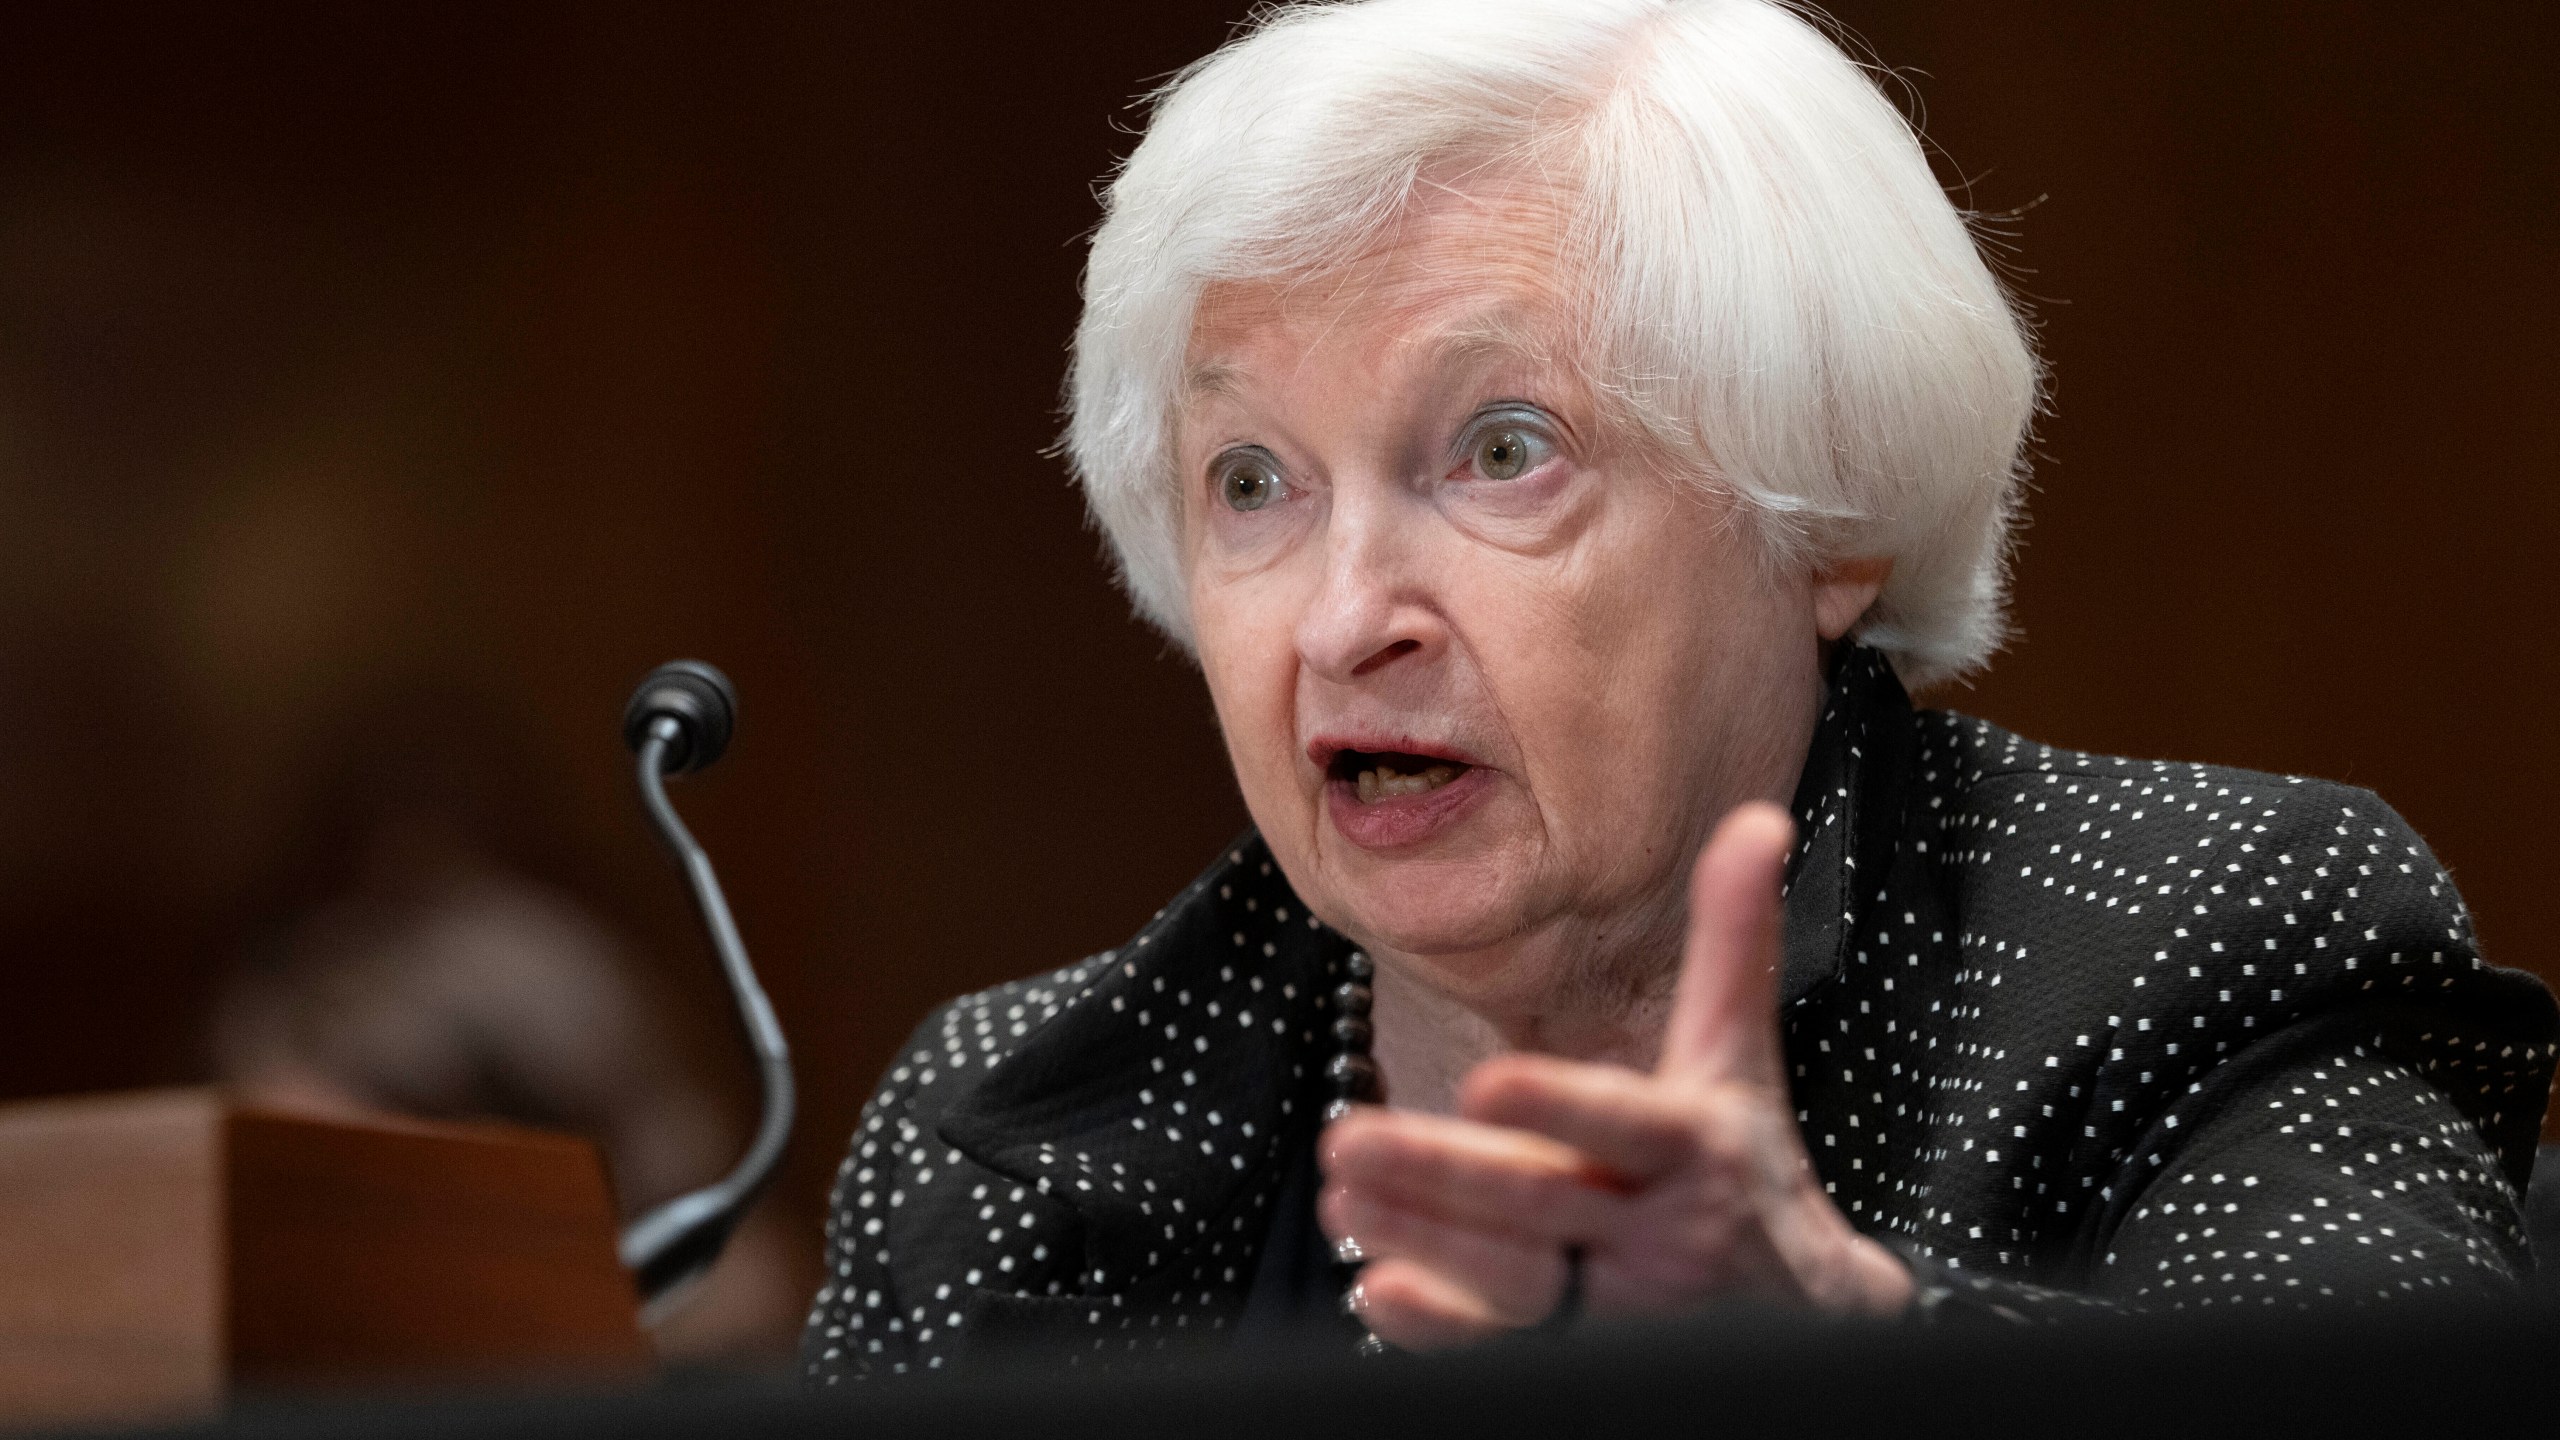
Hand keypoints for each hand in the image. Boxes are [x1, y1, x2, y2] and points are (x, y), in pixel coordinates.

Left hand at [1317, 802, 1912, 1348]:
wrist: (1808, 1316)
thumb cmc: (1751, 1160)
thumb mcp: (1742, 1056)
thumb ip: (1732, 944)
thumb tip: (1755, 817)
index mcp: (1694, 1145)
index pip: (1623, 1123)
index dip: (1560, 1107)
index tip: (1487, 1083)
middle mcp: (1657, 1231)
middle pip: (1543, 1205)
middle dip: (1444, 1179)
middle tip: (1346, 1144)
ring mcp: (1618, 1304)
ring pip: (1516, 1281)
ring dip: (1425, 1243)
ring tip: (1341, 1197)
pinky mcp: (1582, 1352)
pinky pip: (1507, 1346)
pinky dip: (1444, 1327)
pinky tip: (1375, 1293)